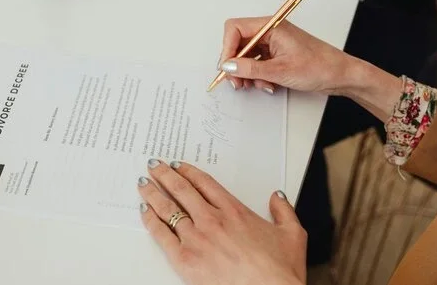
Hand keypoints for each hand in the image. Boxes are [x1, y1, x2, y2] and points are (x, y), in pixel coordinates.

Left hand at [138, 159, 305, 284]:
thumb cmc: (279, 271)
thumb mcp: (292, 235)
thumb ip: (284, 211)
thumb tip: (278, 197)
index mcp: (234, 211)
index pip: (204, 183)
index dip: (188, 171)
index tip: (179, 165)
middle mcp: (212, 220)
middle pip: (182, 190)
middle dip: (165, 175)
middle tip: (155, 166)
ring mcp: (197, 238)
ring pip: (168, 208)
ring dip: (153, 193)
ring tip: (144, 183)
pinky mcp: (185, 259)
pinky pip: (161, 234)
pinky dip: (151, 220)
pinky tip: (144, 211)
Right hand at [217, 16, 401, 121]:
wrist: (341, 76)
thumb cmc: (320, 66)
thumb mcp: (280, 71)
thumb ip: (250, 69)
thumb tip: (228, 67)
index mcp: (271, 26)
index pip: (235, 28)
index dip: (227, 48)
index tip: (227, 67)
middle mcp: (270, 32)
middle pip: (238, 43)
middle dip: (236, 64)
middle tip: (236, 81)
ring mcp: (273, 44)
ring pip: (246, 56)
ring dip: (247, 73)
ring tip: (255, 85)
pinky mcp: (276, 55)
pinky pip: (256, 64)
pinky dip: (257, 76)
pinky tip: (267, 84)